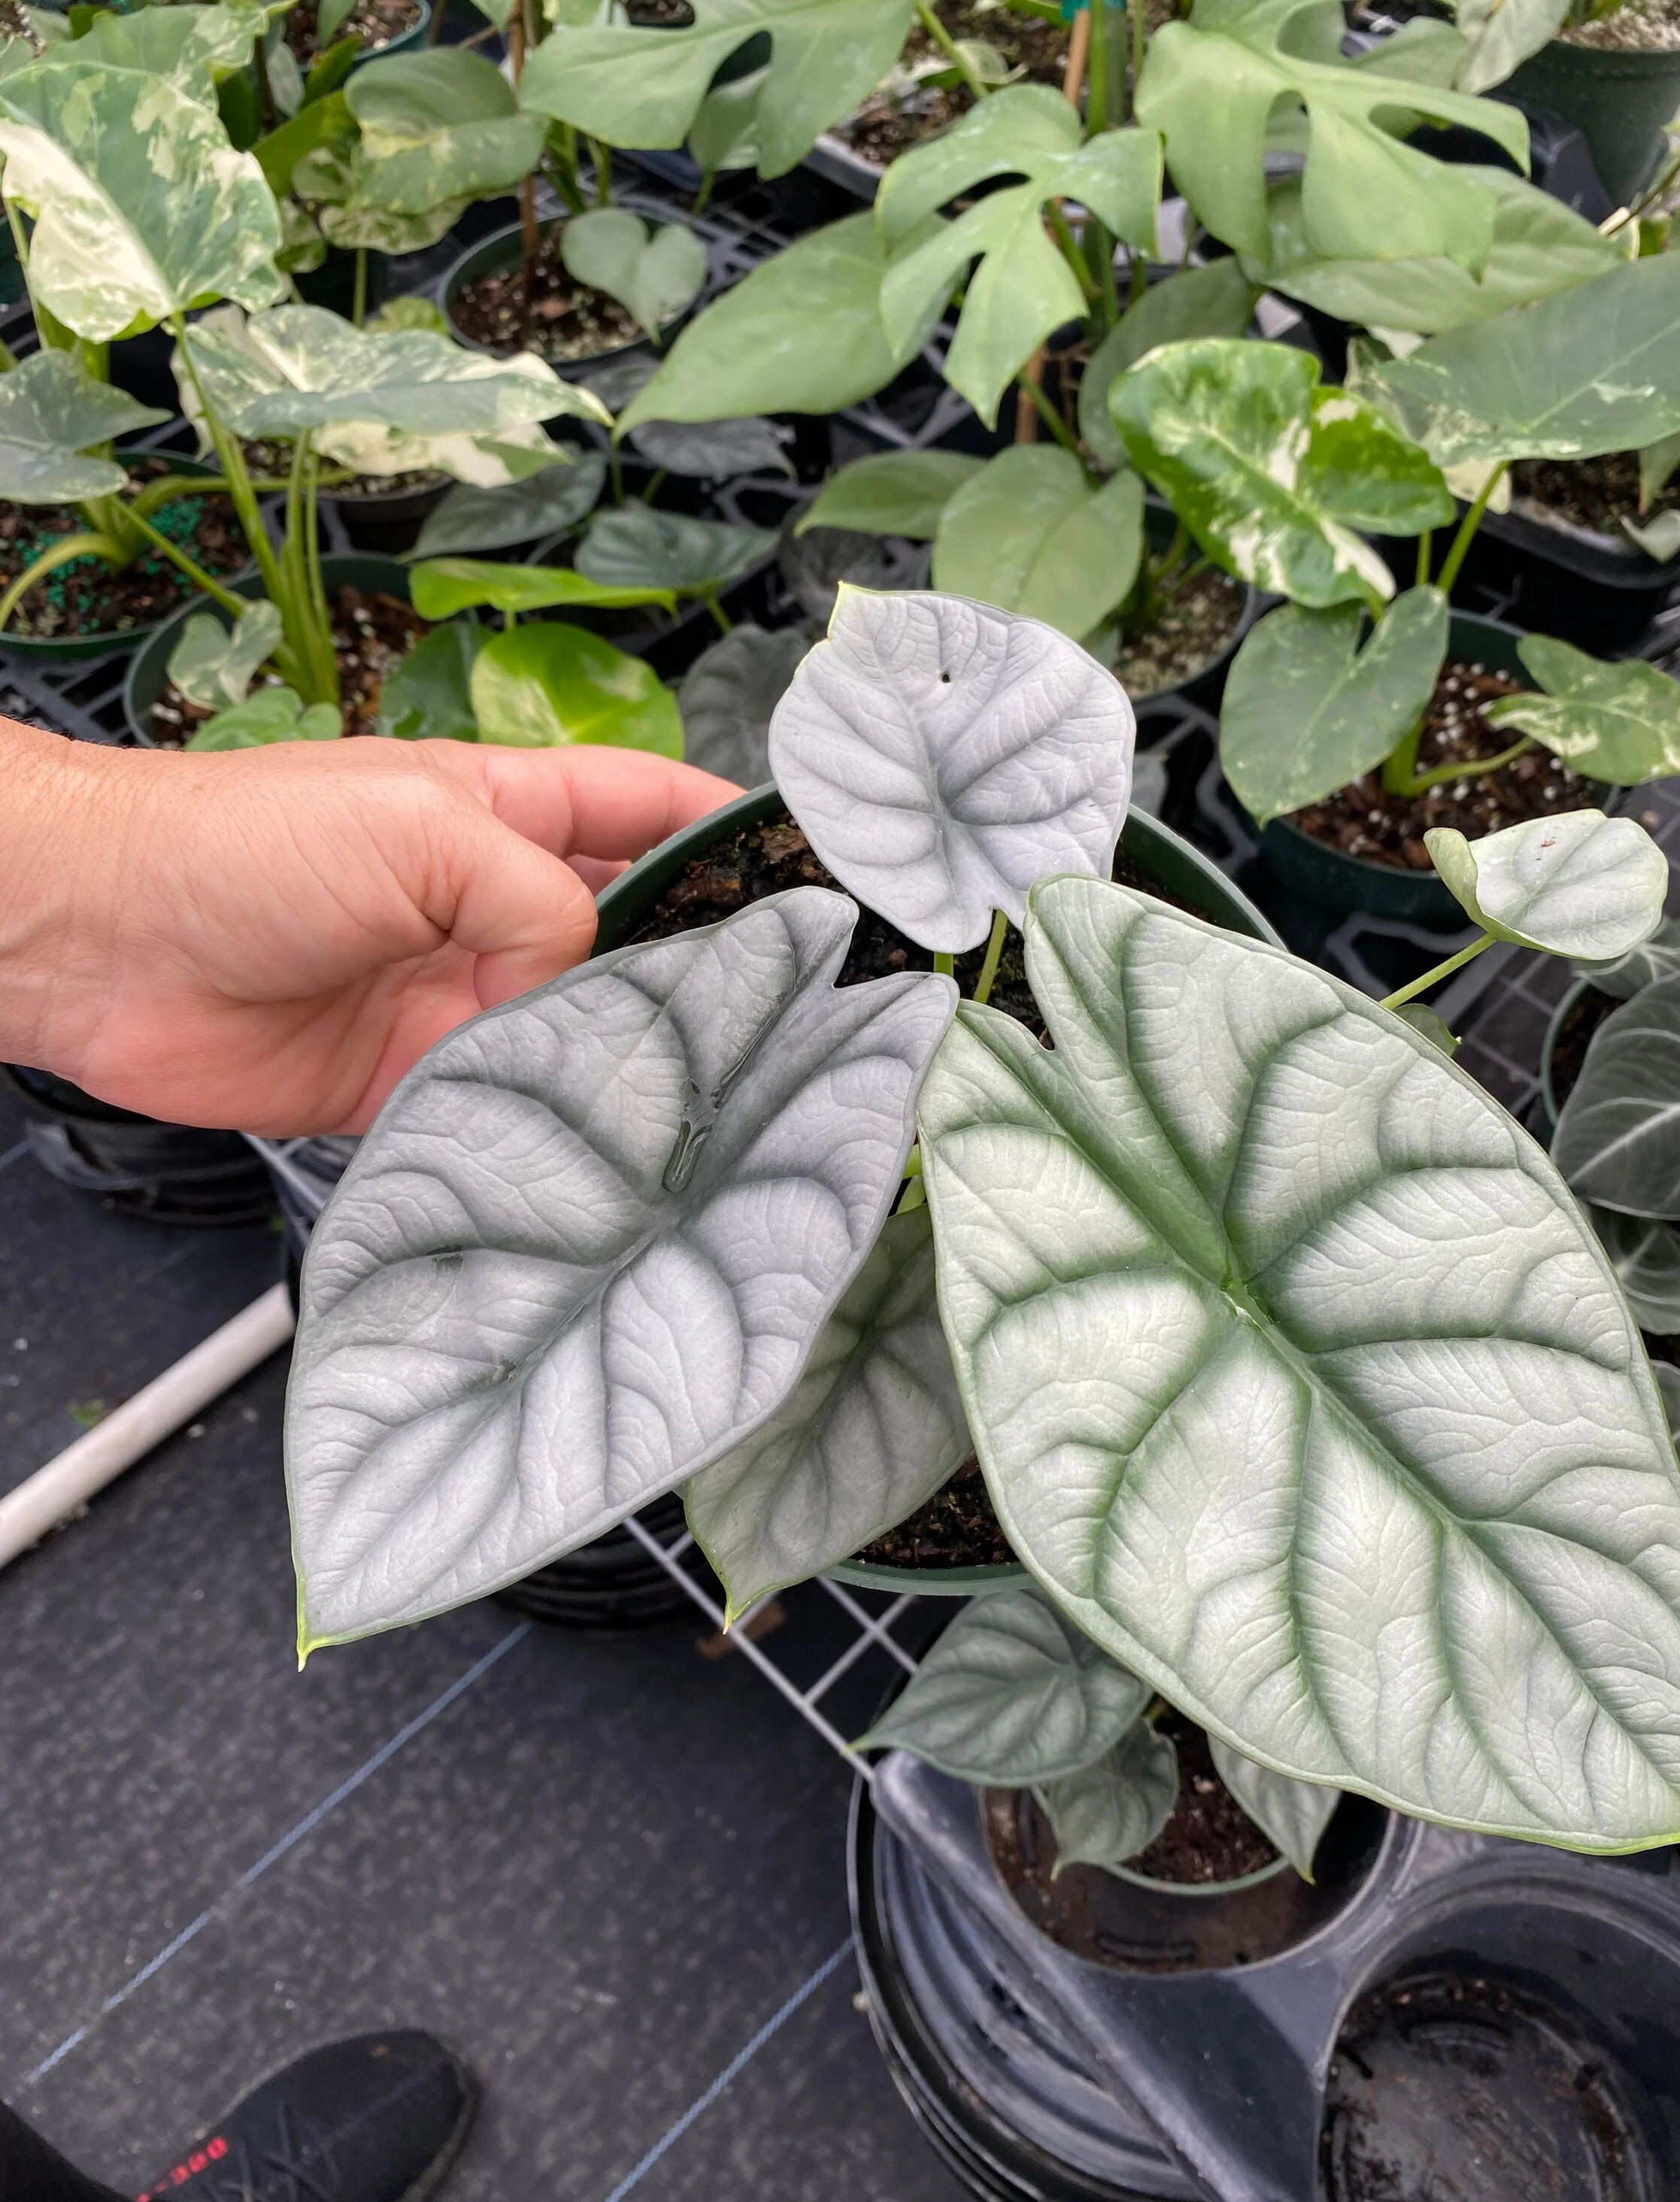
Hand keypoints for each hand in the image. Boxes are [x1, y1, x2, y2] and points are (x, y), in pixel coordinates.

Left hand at [0, 727, 738, 1134]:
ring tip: (722, 1092)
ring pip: (582, 1034)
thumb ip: (538, 898)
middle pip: (634, 934)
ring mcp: (457, 998)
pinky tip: (609, 1152)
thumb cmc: (243, 842)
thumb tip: (586, 990)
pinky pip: (509, 1112)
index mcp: (505, 814)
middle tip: (793, 1014)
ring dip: (635, 1060)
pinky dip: (552, 1130)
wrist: (101, 939)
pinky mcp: (412, 1086)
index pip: (651, 810)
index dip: (734, 831)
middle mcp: (493, 907)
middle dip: (706, 965)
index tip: (818, 875)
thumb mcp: (421, 827)